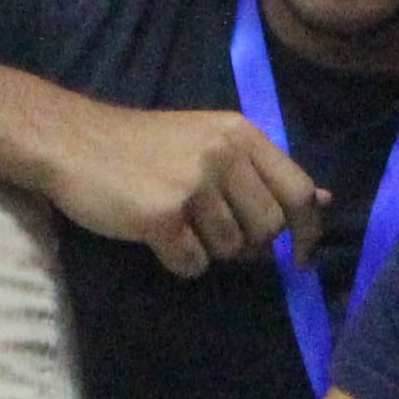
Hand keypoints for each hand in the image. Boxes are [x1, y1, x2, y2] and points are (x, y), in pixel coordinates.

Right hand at [47, 107, 320, 276]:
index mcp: (240, 134)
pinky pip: (193, 264)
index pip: (298, 191)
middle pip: (267, 229)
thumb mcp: (209, 140)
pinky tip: (155, 236)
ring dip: (206, 250)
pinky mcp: (163, 214)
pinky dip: (177, 261)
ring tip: (175, 223)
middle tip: (209, 231)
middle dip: (246, 244)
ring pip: (230, 250)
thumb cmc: (142, 147)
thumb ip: (263, 171)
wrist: (72, 142)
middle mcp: (223, 153)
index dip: (307, 231)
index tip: (300, 257)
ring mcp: (193, 183)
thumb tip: (326, 200)